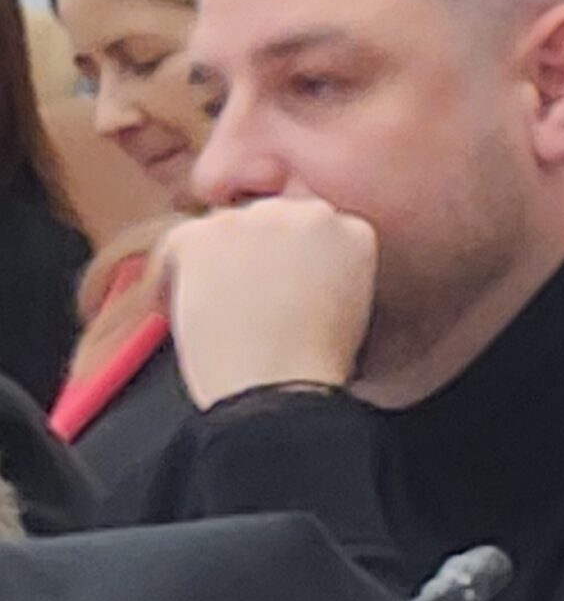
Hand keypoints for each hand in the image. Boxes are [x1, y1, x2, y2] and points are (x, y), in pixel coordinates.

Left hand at [159, 197, 376, 407]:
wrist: (278, 386)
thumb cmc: (314, 366)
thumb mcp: (351, 306)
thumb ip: (331, 269)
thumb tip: (294, 266)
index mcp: (353, 232)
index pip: (314, 229)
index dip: (295, 261)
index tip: (287, 287)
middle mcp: (306, 213)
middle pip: (269, 220)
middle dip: (256, 253)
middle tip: (250, 299)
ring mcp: (251, 220)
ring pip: (223, 230)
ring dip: (217, 261)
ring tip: (221, 309)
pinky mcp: (200, 234)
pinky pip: (177, 243)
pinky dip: (172, 274)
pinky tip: (185, 306)